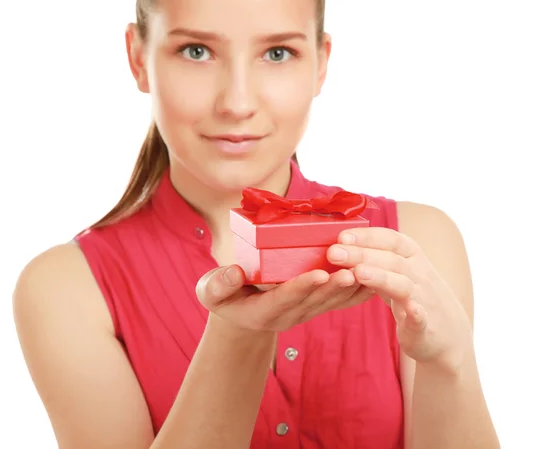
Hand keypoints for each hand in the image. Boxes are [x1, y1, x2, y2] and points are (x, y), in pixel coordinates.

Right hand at [196, 265, 375, 332]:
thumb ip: (219, 285)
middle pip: (314, 300)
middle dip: (333, 286)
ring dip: (350, 288)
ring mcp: (305, 312)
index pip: (285, 298)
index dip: (302, 286)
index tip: (319, 274)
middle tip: (351, 272)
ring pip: (331, 301)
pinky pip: (339, 300)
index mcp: (264, 310)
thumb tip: (234, 273)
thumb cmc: (224, 298)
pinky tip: (374, 277)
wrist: (241, 314)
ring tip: (368, 271)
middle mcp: (289, 315)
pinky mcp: (315, 306)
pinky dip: (357, 290)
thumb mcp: (211, 292)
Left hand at [326, 227, 472, 370]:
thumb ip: (373, 259)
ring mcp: (424, 300)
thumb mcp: (395, 272)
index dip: (367, 236)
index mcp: (411, 258)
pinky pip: (422, 318)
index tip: (342, 235)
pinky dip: (417, 314)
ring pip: (403, 285)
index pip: (390, 240)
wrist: (448, 333)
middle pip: (391, 259)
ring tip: (358, 273)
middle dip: (361, 254)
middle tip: (333, 252)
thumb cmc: (413, 295)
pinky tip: (410, 310)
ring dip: (381, 277)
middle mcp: (419, 274)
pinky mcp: (426, 326)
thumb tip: (340, 245)